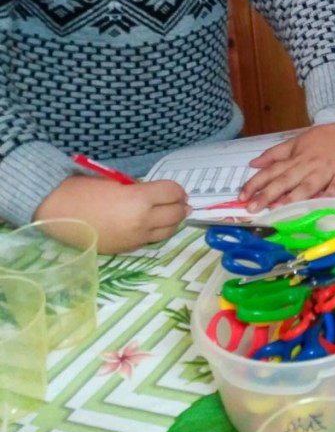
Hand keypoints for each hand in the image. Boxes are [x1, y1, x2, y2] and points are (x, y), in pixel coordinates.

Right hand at [35, 176, 189, 253]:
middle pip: (176, 214)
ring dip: (172, 221)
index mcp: (140, 200)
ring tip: (170, 214)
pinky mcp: (126, 249)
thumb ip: (140, 188)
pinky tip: (151, 225)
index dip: (177, 189)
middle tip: (179, 201)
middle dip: (180, 205)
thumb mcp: (117, 182)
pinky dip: (156, 232)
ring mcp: (136, 239)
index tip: (175, 189)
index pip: (173, 193)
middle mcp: (143, 222)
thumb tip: (158, 194)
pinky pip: (151, 241)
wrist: (56, 212)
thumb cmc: (83, 190)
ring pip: (168, 231)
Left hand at [238, 123, 334, 210]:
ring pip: (308, 185)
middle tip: (252, 208)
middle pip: (285, 181)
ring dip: (293, 197)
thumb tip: (253, 164)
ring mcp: (326, 170)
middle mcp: (307, 165)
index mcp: (295, 158)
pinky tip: (321, 205)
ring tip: (278, 209)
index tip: (242, 196)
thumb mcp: (295, 142)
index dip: (256, 183)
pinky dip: (329, 195)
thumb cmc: (322, 136)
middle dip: (268, 195)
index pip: (271, 171)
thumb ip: (274, 154)